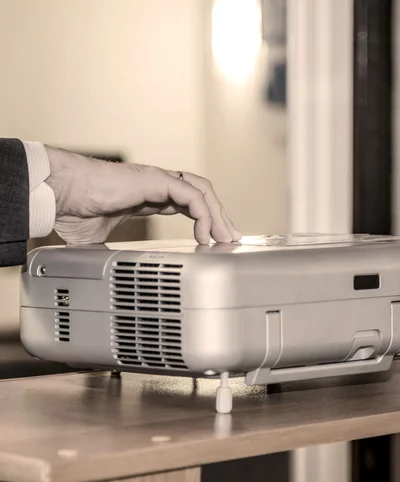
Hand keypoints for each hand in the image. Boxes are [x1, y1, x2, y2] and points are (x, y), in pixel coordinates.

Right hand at [44, 146, 240, 244]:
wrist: (60, 194)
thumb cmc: (73, 210)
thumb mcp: (99, 241)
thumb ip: (113, 253)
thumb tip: (112, 275)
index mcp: (147, 196)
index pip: (187, 203)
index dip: (204, 219)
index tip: (213, 239)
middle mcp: (156, 186)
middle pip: (201, 195)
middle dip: (219, 217)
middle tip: (231, 239)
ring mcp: (157, 181)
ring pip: (202, 192)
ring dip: (218, 215)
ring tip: (226, 238)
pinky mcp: (156, 180)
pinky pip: (192, 196)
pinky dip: (204, 215)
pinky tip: (206, 234)